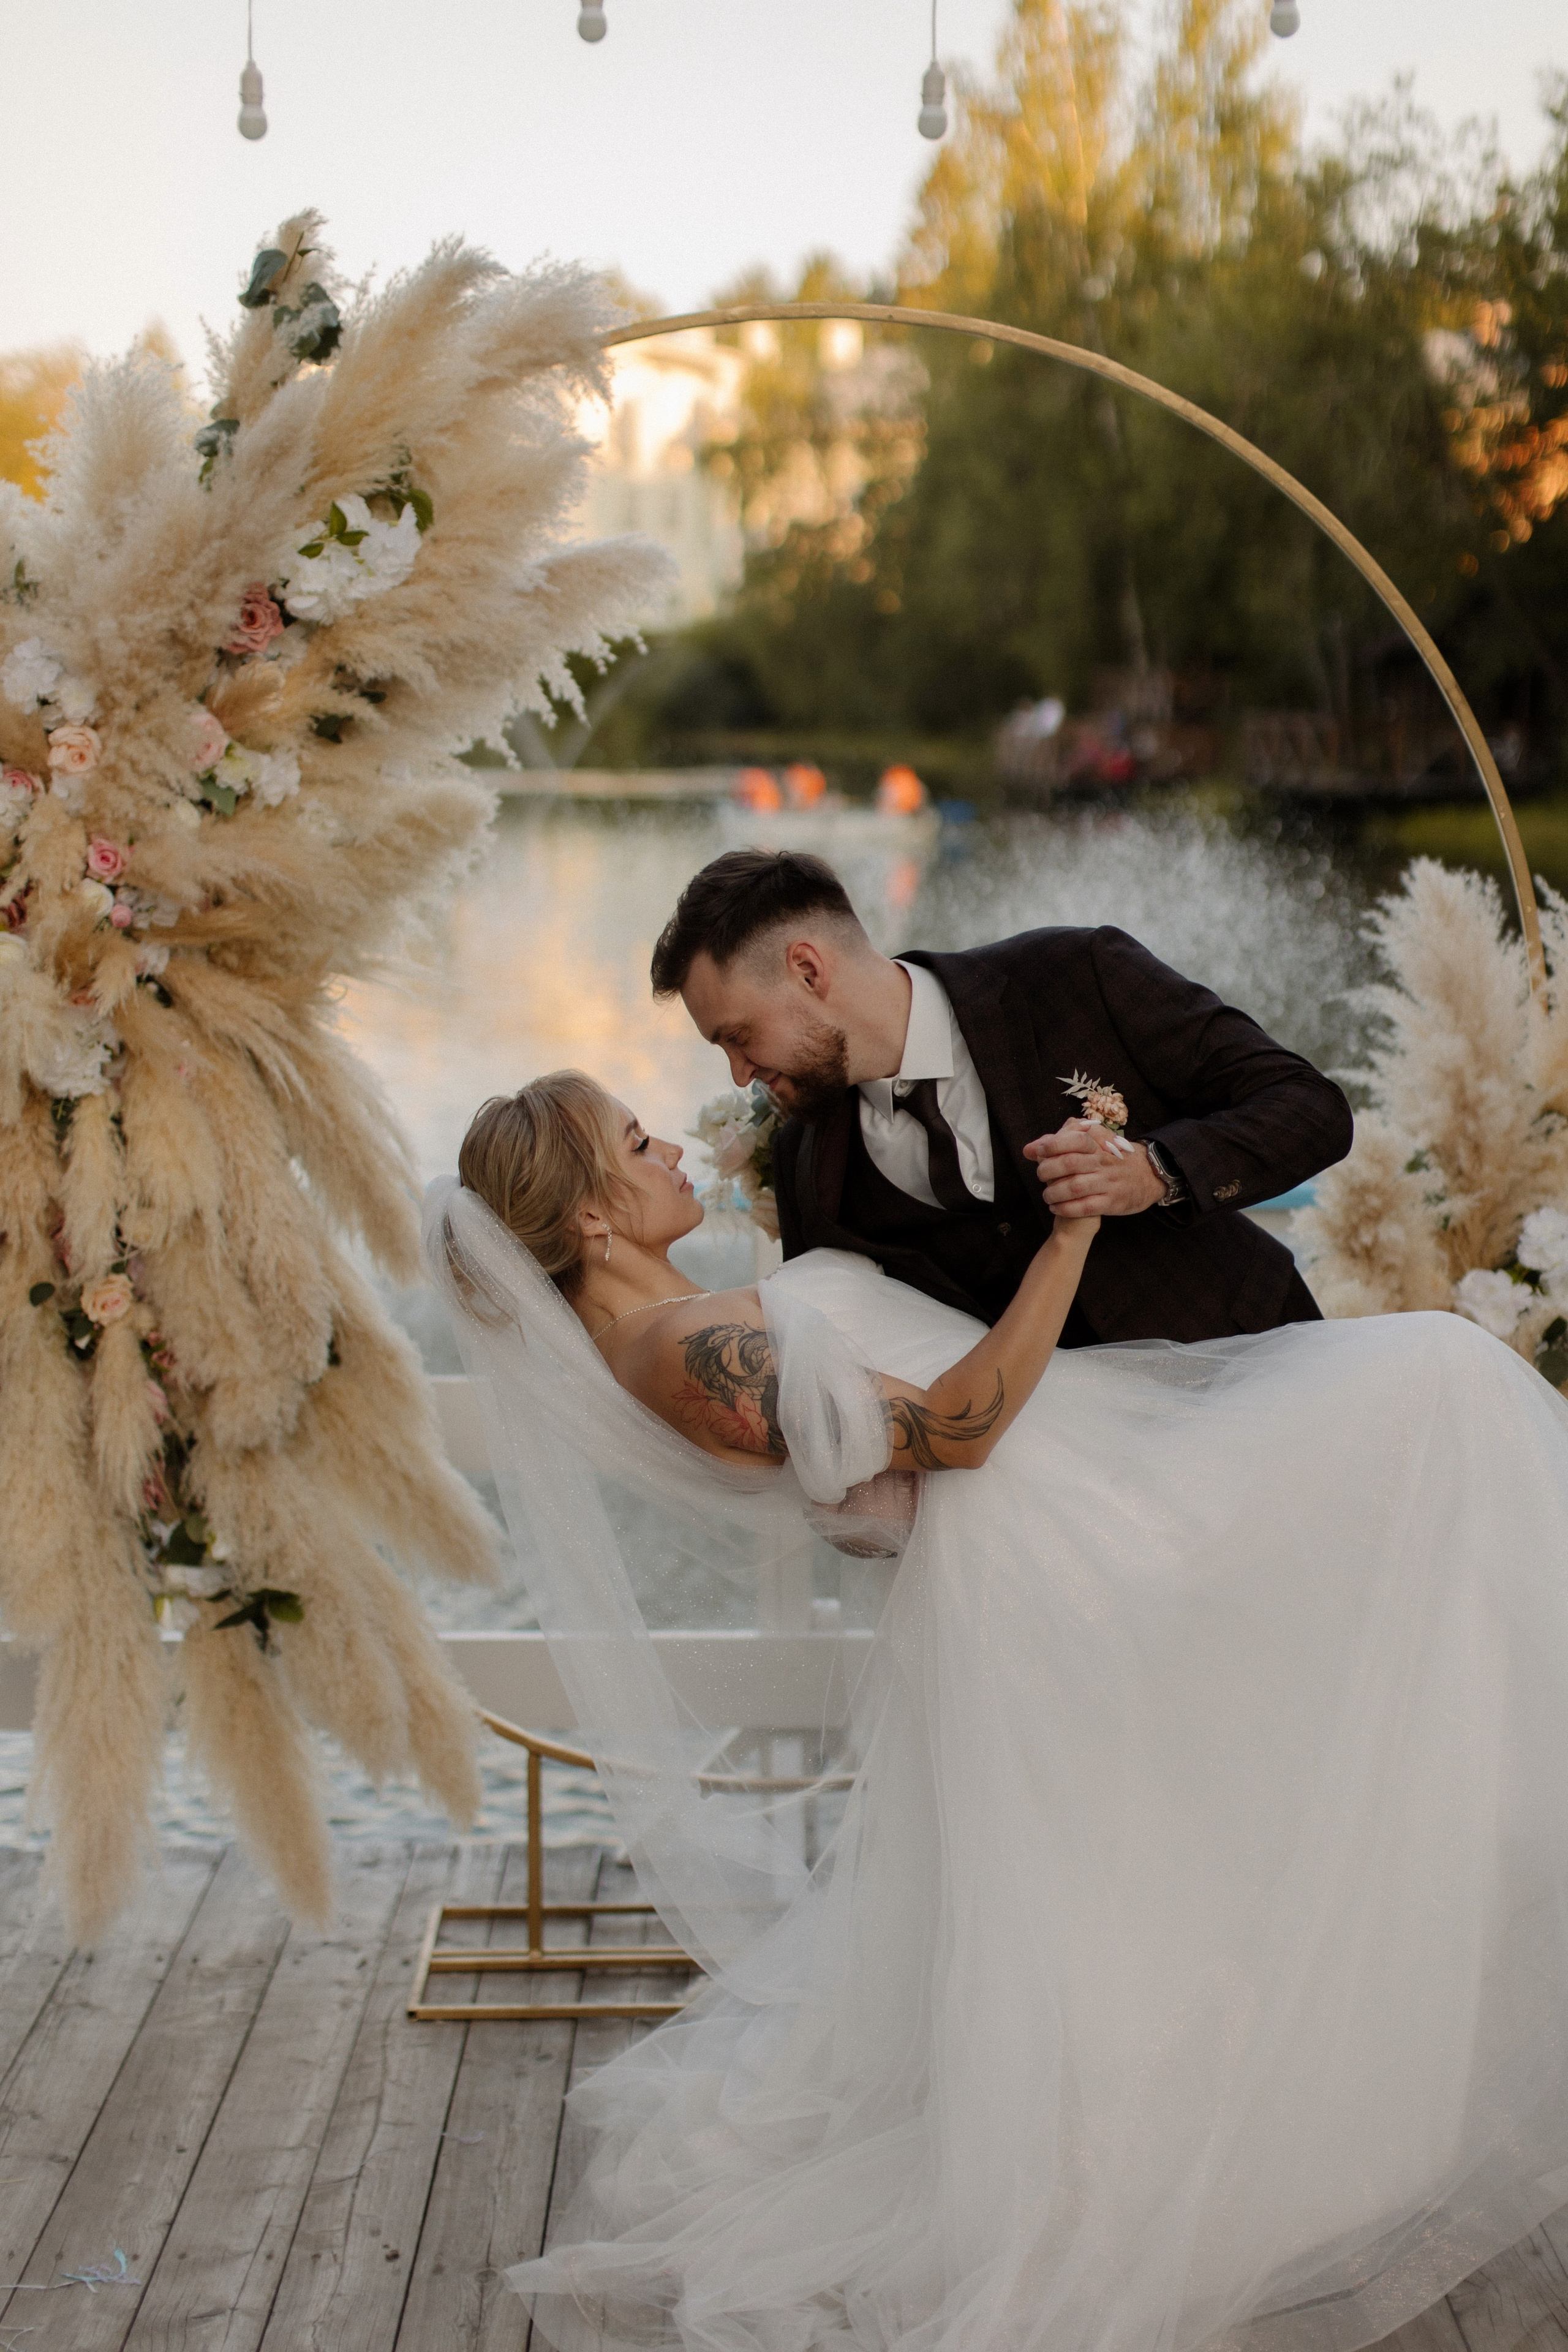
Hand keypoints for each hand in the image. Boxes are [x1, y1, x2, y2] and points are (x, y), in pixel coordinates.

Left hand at [1024, 1119, 1166, 1218]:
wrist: (1147, 1176)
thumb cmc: (1111, 1158)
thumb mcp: (1094, 1142)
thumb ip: (1060, 1142)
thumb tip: (1029, 1149)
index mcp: (1098, 1144)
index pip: (1075, 1139)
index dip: (1052, 1145)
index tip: (1038, 1152)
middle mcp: (1103, 1162)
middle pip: (1070, 1163)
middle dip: (1047, 1170)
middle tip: (1041, 1175)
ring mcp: (1109, 1182)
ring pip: (1075, 1187)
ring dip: (1054, 1192)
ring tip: (1047, 1195)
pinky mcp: (1112, 1202)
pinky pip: (1085, 1207)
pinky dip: (1066, 1208)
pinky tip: (1056, 1207)